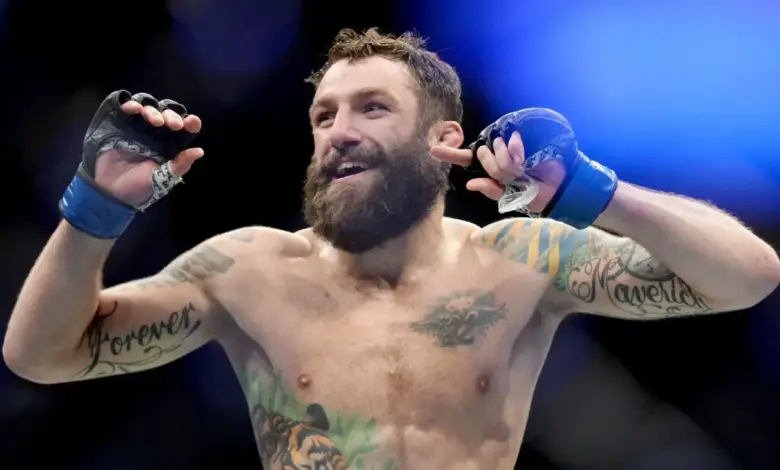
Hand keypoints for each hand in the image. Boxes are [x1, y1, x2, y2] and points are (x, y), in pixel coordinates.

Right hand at [92, 93, 202, 207]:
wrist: (110, 191)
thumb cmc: (139, 187)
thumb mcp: (162, 178)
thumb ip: (180, 165)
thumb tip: (199, 151)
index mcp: (170, 145)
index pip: (183, 129)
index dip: (190, 123)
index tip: (193, 122)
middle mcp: (156, 133)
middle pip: (167, 114)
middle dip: (172, 116)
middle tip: (173, 125)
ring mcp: (137, 127)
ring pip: (149, 108)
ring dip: (153, 110)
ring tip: (156, 122)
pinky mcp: (120, 125)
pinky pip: (126, 109)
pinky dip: (131, 104)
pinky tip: (134, 109)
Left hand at [431, 132, 565, 213]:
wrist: (560, 186)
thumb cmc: (534, 194)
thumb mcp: (511, 197)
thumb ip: (492, 190)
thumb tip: (469, 184)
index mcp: (491, 170)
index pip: (467, 160)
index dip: (450, 153)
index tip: (433, 150)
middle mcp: (497, 156)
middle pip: (483, 158)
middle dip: (498, 169)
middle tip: (515, 175)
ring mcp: (507, 147)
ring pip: (496, 153)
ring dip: (510, 164)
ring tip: (524, 168)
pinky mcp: (519, 139)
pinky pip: (510, 145)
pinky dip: (517, 151)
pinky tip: (525, 157)